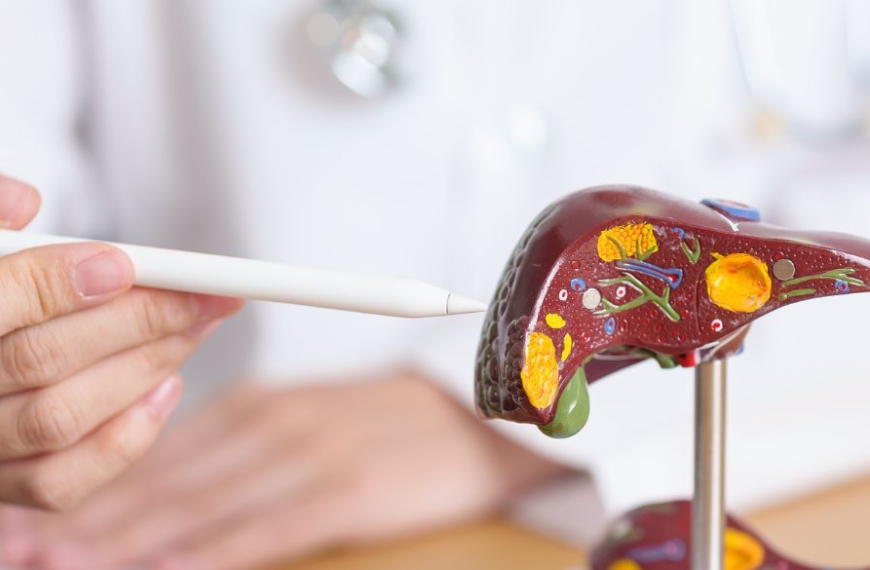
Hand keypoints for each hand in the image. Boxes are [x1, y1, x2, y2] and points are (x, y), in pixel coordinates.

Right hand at [0, 174, 243, 510]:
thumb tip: (27, 200)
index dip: (61, 281)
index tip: (127, 264)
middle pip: (42, 360)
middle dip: (139, 321)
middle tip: (208, 294)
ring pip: (61, 418)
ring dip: (146, 367)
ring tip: (199, 328)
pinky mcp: (1, 486)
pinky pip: (61, 482)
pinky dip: (126, 436)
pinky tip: (167, 386)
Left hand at [12, 372, 569, 569]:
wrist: (477, 415)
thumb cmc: (384, 422)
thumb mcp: (307, 419)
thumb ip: (239, 448)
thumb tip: (166, 487)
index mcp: (255, 406)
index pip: (154, 458)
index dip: (87, 493)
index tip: (29, 525)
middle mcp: (268, 424)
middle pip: (160, 484)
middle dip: (83, 527)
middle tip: (21, 554)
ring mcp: (305, 454)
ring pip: (197, 506)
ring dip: (124, 542)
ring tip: (61, 566)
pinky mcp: (345, 487)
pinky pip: (263, 528)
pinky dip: (210, 553)